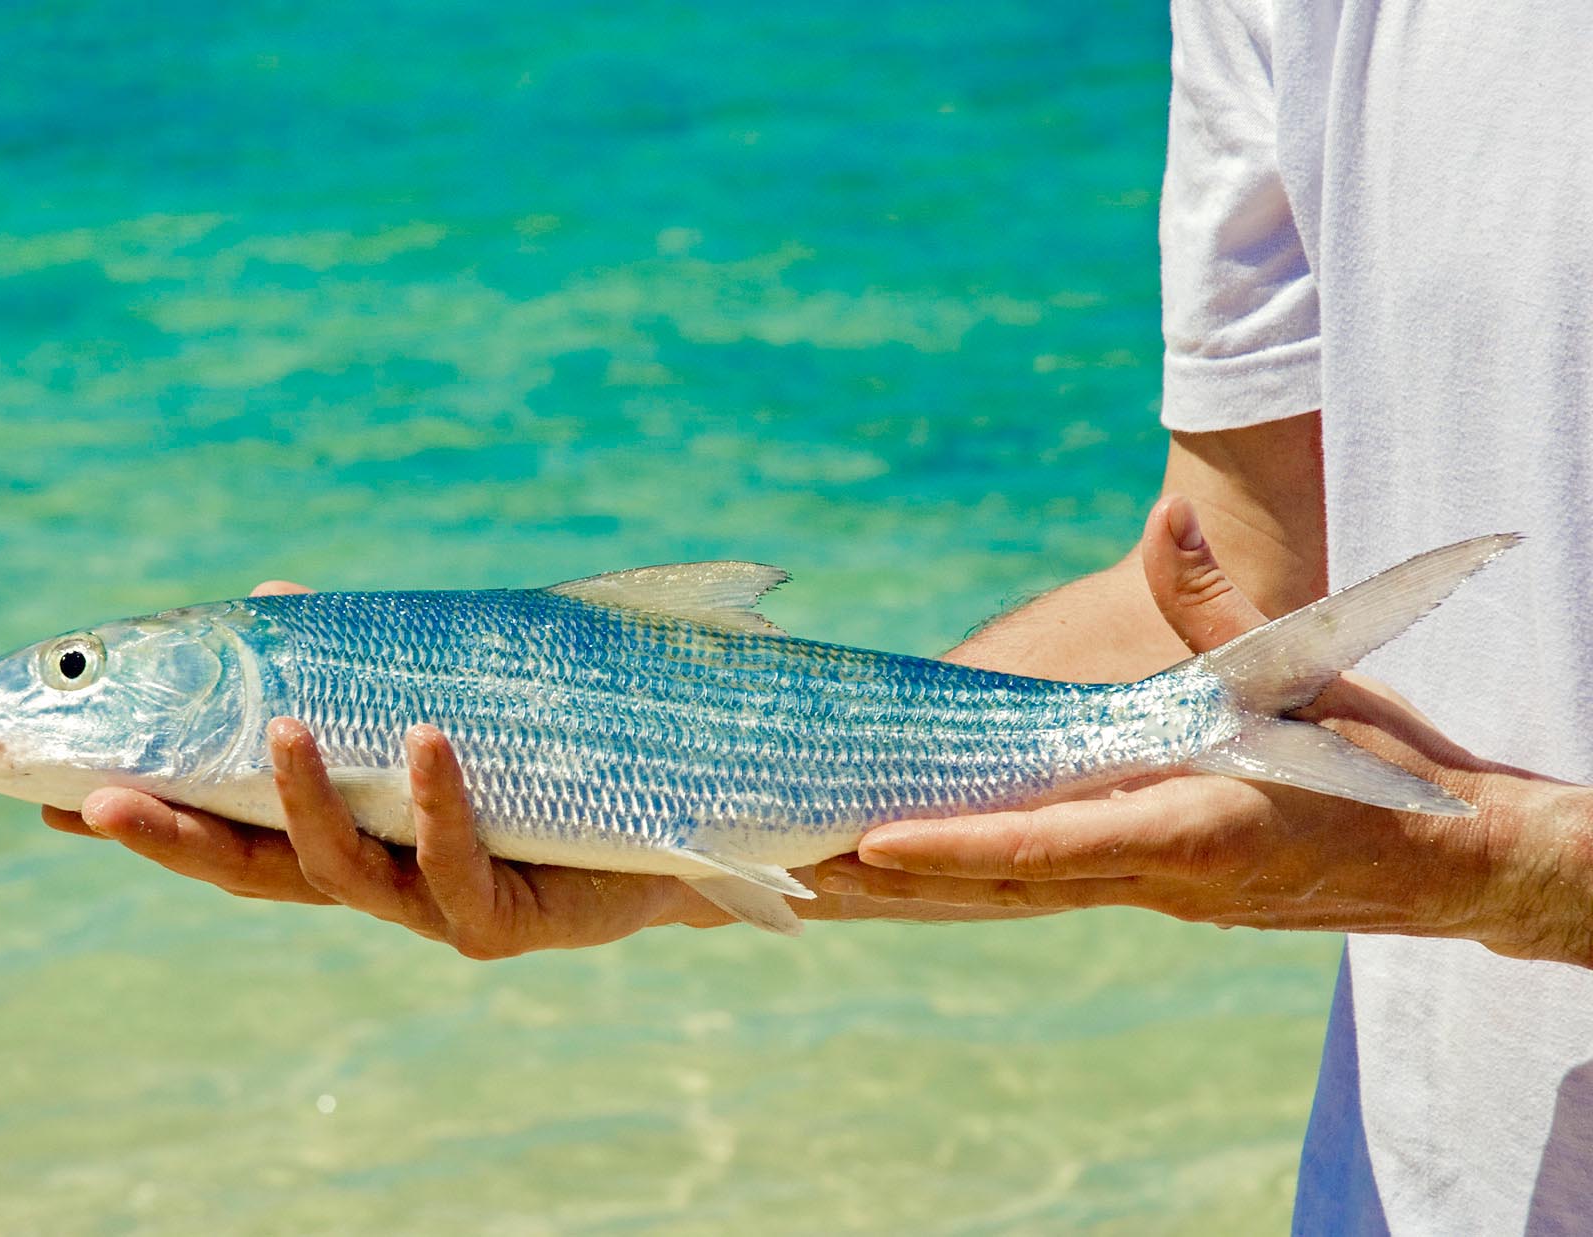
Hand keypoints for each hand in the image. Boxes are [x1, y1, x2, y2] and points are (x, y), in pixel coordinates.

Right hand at [43, 581, 1013, 955]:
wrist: (697, 819)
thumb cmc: (564, 749)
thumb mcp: (454, 688)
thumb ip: (368, 660)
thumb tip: (280, 599)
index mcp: (349, 833)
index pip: (214, 824)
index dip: (133, 812)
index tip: (37, 783)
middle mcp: (377, 881)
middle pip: (247, 870)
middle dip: (168, 836)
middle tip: (89, 795)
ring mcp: (442, 907)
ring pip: (343, 876)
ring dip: (299, 802)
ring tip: (275, 725)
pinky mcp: (519, 920)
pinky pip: (462, 866)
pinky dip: (436, 801)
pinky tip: (421, 737)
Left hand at [817, 496, 1592, 967]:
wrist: (1448, 859)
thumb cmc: (1382, 764)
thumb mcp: (1308, 673)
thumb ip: (1222, 604)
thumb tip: (1173, 514)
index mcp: (1192, 828)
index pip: (1051, 845)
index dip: (959, 845)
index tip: (873, 846)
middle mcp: (1156, 877)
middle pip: (1001, 884)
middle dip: (893, 883)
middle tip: (787, 874)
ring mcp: (1148, 892)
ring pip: (1007, 894)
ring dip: (912, 892)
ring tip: (810, 883)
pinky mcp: (1147, 888)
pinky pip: (1036, 885)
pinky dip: (964, 880)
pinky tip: (900, 872)